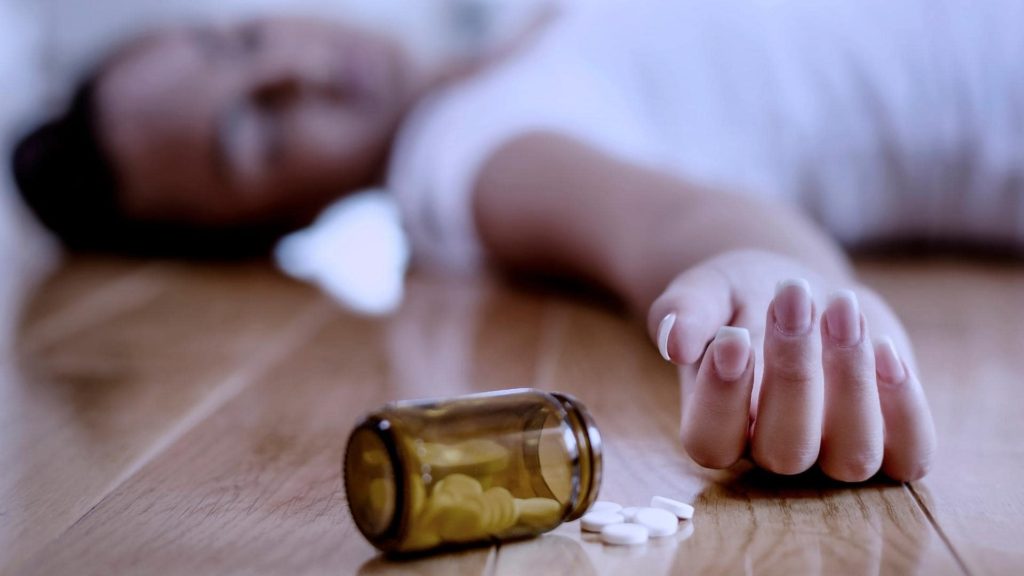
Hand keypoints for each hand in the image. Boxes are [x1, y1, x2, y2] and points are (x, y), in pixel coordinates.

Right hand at [647, 249, 935, 481]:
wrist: (792, 290)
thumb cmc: (735, 298)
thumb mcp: (703, 291)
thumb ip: (683, 311)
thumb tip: (674, 340)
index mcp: (717, 428)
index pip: (711, 441)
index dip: (722, 397)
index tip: (732, 336)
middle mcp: (774, 453)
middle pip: (785, 450)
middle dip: (793, 371)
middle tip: (791, 294)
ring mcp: (834, 453)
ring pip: (851, 457)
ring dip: (852, 382)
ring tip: (841, 306)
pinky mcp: (890, 440)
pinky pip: (909, 454)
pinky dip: (905, 409)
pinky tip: (884, 348)